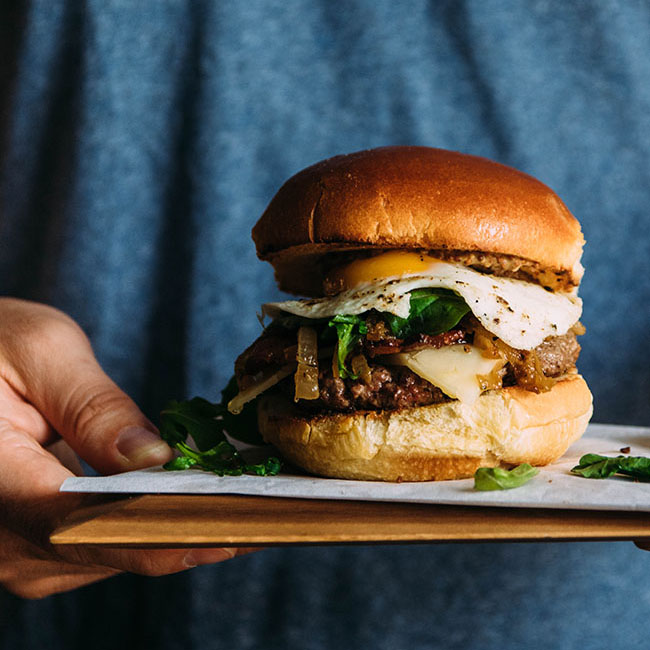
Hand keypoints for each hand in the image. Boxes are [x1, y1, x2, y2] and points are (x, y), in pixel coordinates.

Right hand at [0, 298, 250, 597]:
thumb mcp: (41, 352)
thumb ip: (92, 407)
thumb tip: (152, 459)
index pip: (78, 526)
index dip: (159, 534)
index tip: (231, 526)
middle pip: (104, 548)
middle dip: (189, 531)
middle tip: (268, 513)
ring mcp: (17, 545)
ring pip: (109, 554)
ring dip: (177, 531)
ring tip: (248, 509)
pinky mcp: (38, 540)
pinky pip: (102, 543)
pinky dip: (151, 524)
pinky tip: (198, 503)